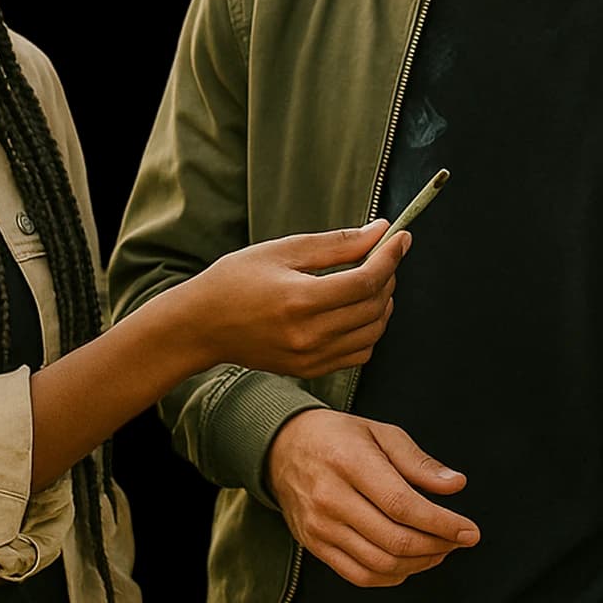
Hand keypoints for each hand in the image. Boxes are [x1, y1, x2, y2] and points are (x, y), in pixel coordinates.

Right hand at [181, 221, 407, 377]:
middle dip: (388, 276)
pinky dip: (369, 331)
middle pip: (373, 306)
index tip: (401, 236)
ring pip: (373, 333)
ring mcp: (310, 358)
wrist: (201, 325)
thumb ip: (337, 244)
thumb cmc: (236, 280)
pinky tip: (356, 310)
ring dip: (383, 303)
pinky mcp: (310, 370)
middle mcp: (308, 335)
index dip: (390, 257)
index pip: (365, 281)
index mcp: (300, 300)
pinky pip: (359, 354)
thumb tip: (381, 231)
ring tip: (371, 280)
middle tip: (384, 254)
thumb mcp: (284, 250)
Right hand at [267, 409, 478, 585]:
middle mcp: (331, 498)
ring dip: (419, 563)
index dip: (442, 524)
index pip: (403, 505)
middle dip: (437, 546)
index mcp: (350, 462)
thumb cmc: (340, 436)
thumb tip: (456, 485)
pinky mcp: (314, 546)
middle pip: (394, 539)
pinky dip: (392, 576)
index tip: (470, 531)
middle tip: (459, 540)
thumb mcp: (380, 433)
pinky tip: (411, 562)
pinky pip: (359, 575)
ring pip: (380, 564)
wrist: (282, 448)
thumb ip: (418, 462)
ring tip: (440, 549)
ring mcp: (319, 527)